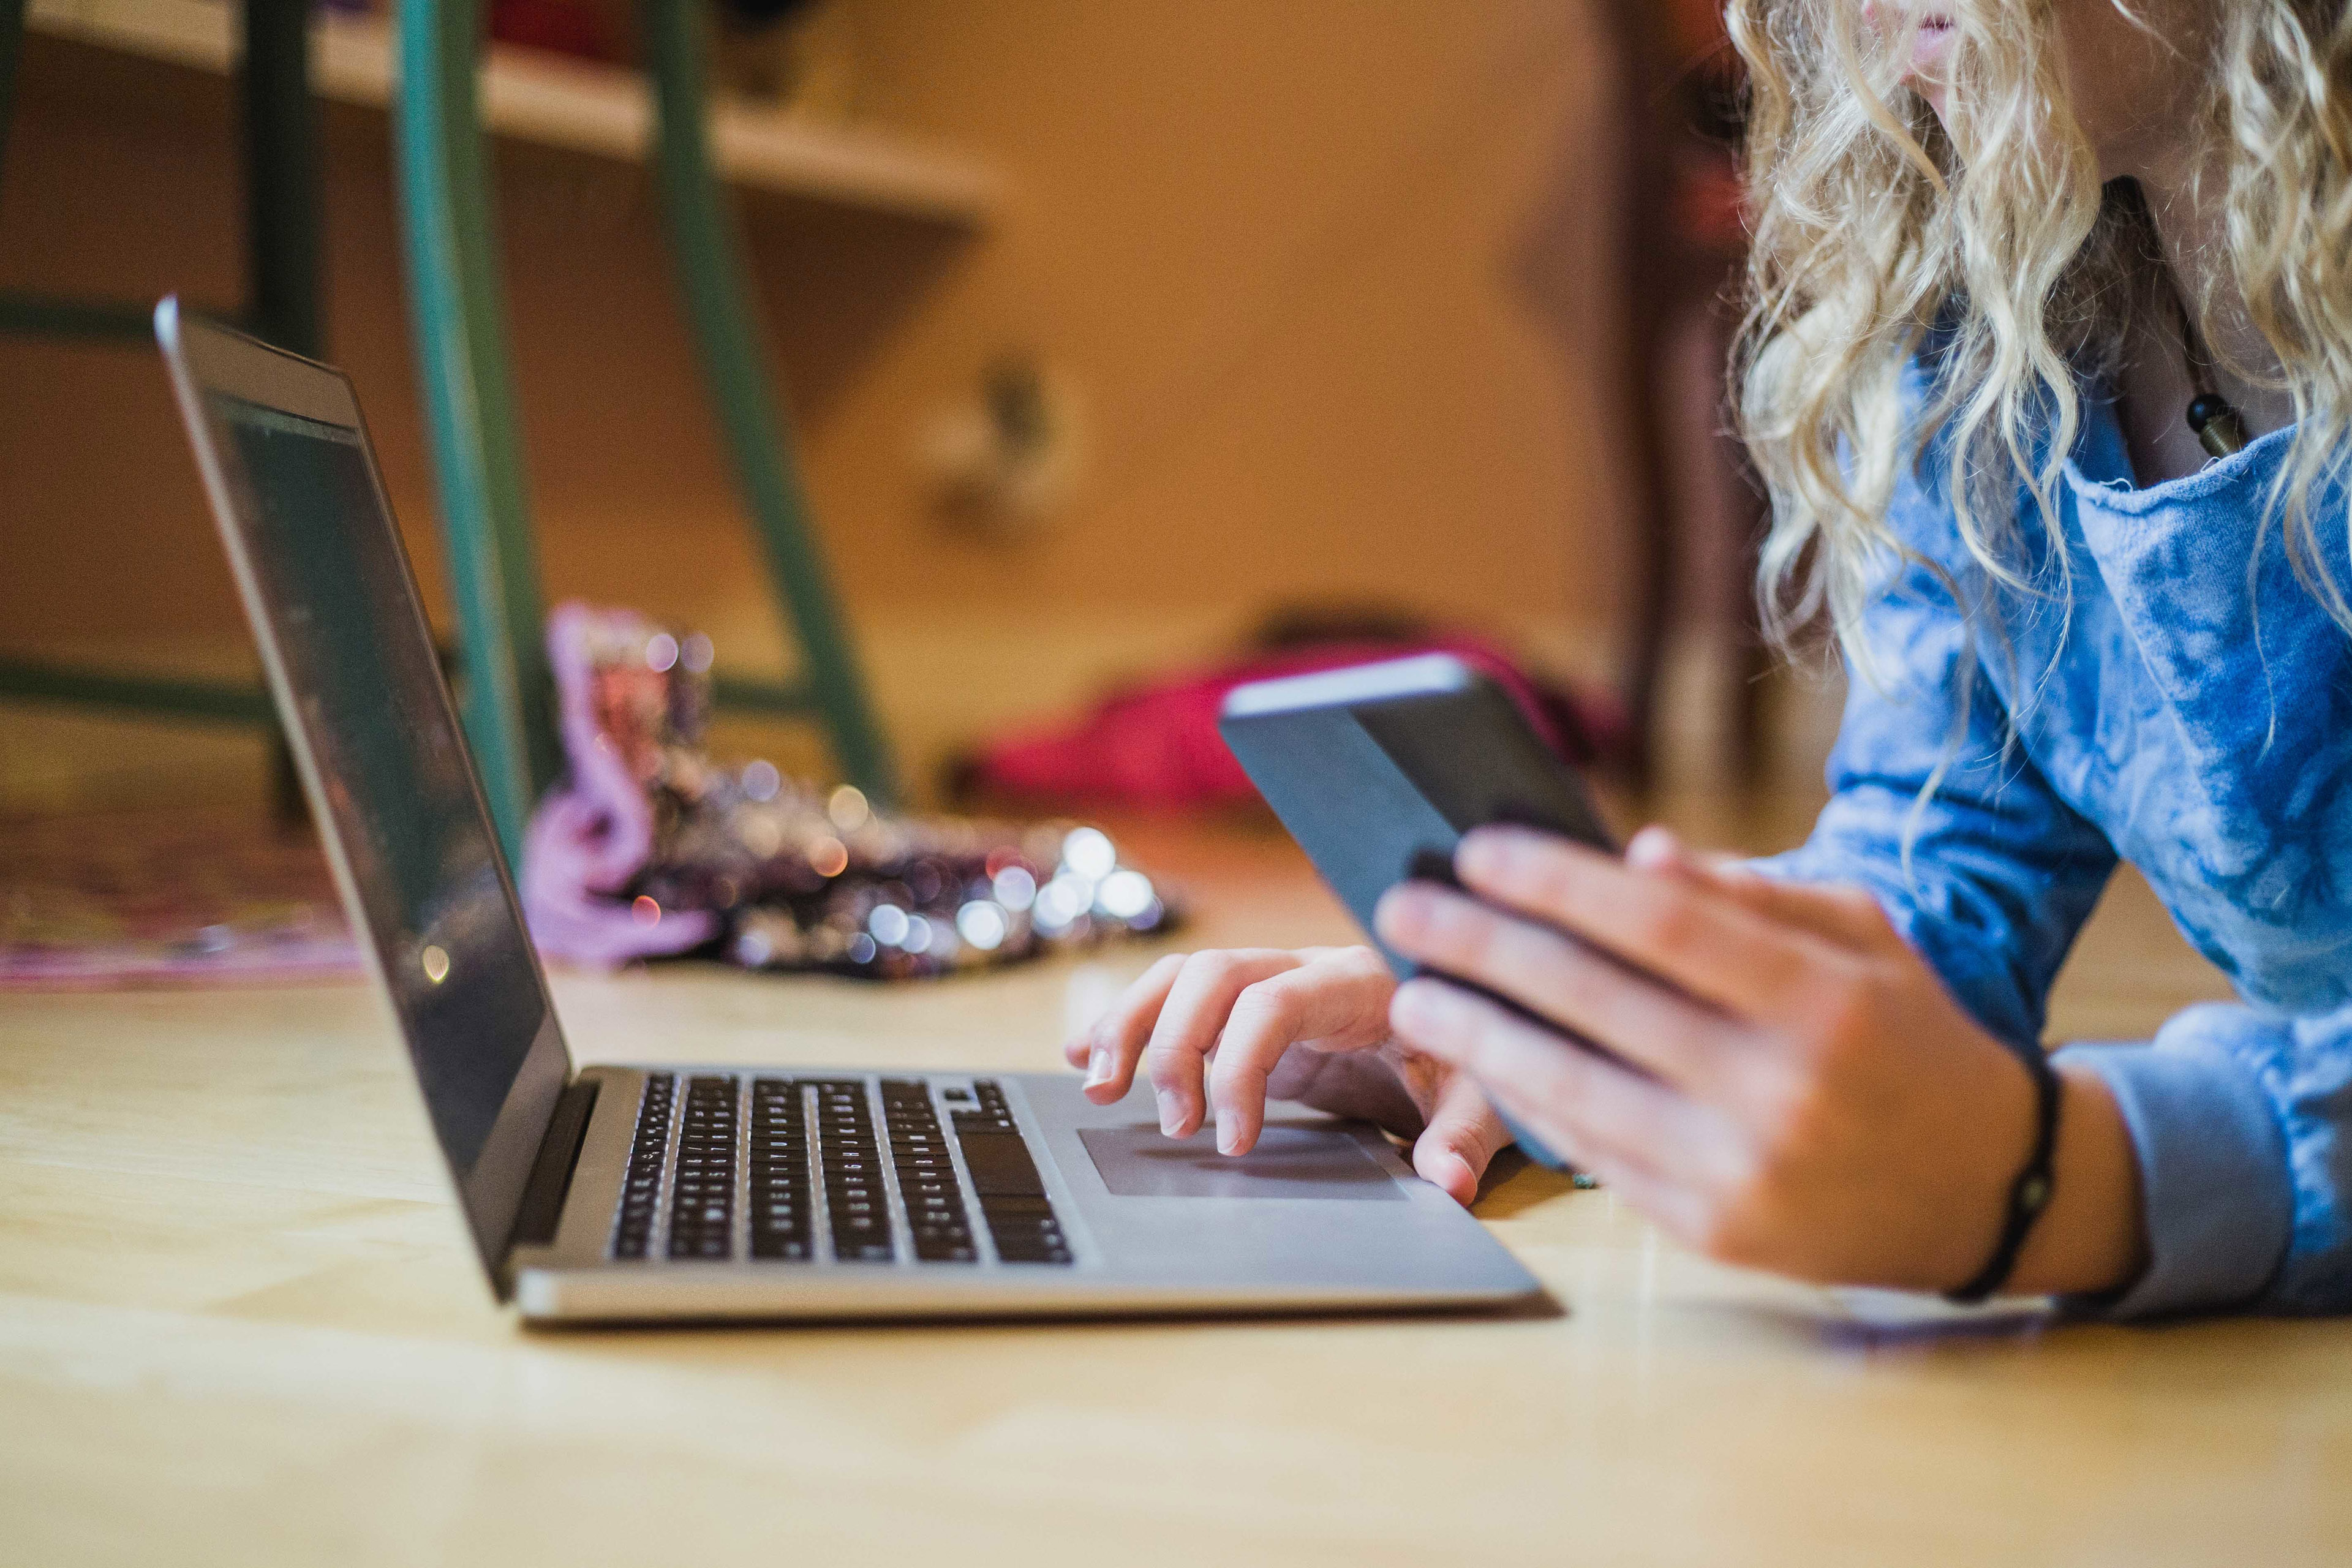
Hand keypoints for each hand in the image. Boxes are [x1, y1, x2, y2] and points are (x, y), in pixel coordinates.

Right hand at [1062, 946, 1513, 1204]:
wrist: (1481, 1030)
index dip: (1238, 1067)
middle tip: (1172, 1125)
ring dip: (1135, 1025)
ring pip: (1186, 976)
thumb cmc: (1486, 1059)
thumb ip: (1466, 1135)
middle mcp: (1309, 970)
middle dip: (1174, 1044)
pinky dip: (1131, 1021)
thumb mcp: (1492, 1098)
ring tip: (1100, 1086)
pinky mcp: (1255, 1012)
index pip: (1272, 1002)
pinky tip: (1085, 1054)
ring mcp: (1277, 985)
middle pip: (1213, 975)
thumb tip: (1445, 1182)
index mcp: (1363, 984)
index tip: (1233, 1142)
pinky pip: (1182, 998)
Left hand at [1375, 825, 2146, 1294]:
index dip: (1557, 882)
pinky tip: (1477, 1058)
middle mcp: (1778, 1090)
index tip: (1477, 849)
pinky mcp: (1713, 1234)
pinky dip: (1527, 1102)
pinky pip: (1594, 1154)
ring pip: (1573, 1088)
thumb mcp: (1863, 938)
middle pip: (1594, 1001)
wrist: (1990, 1189)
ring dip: (1476, 1035)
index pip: (1659, 922)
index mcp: (1821, 1001)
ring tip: (1411, 989)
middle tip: (1402, 905)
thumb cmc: (1911, 1038)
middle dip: (1482, 947)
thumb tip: (1639, 851)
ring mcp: (1740, 1172)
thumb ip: (1752, 892)